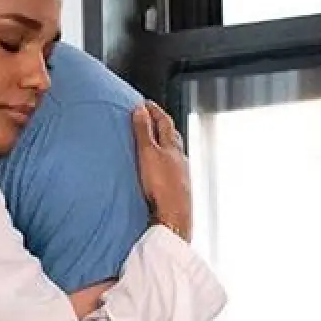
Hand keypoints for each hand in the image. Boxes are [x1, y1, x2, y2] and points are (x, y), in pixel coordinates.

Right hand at [132, 101, 191, 241]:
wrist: (173, 216)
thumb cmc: (162, 186)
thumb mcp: (148, 153)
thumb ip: (143, 131)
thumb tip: (140, 110)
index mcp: (172, 146)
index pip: (164, 122)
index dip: (155, 111)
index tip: (146, 103)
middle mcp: (179, 158)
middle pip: (171, 136)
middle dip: (161, 125)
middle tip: (150, 118)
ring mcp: (179, 173)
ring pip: (172, 152)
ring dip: (162, 144)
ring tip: (152, 142)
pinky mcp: (176, 188)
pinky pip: (169, 168)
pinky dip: (162, 162)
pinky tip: (157, 169)